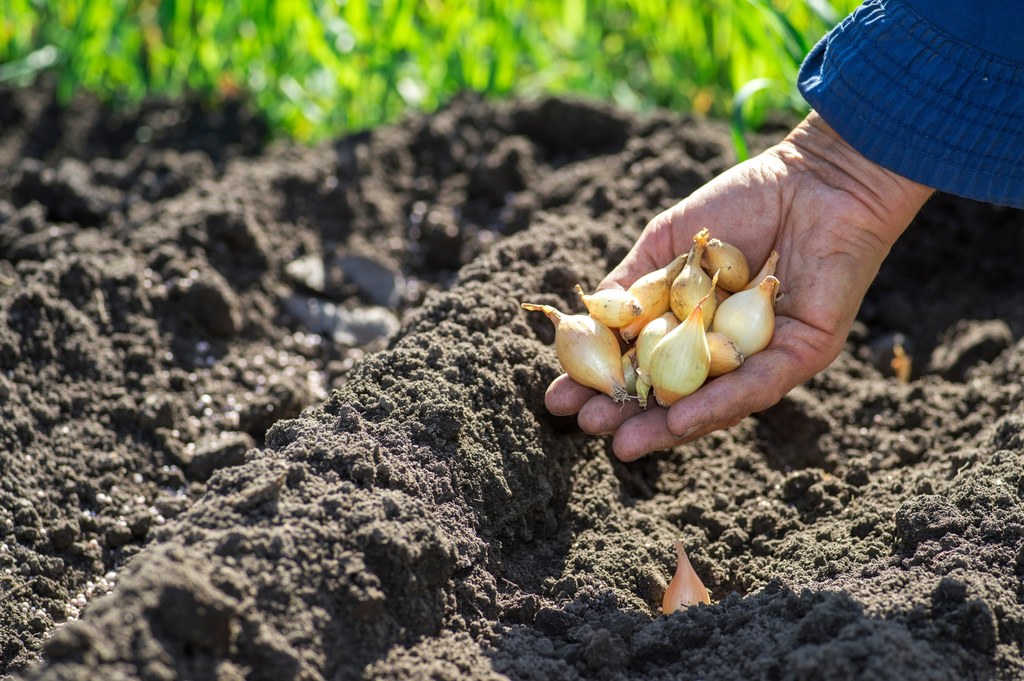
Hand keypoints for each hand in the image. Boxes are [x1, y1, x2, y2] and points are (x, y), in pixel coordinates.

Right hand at [545, 112, 932, 460]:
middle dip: (629, 415)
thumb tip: (587, 321)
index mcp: (694, 324)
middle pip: (674, 394)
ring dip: (667, 427)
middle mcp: (728, 349)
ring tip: (624, 441)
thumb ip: (631, 283)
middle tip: (587, 427)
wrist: (814, 176)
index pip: (642, 364)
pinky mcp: (803, 354)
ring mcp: (764, 357)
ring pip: (714, 404)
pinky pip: (756, 387)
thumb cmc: (742, 202)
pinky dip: (717, 406)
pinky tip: (679, 421)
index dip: (601, 382)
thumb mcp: (668, 243)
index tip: (558, 399)